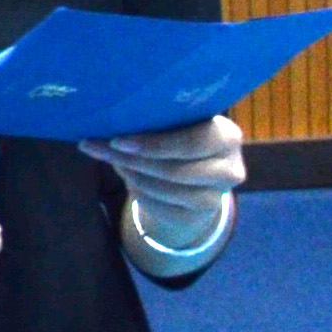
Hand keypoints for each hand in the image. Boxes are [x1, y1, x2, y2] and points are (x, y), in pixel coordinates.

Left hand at [81, 115, 244, 246]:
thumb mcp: (176, 121)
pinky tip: (128, 178)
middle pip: (175, 171)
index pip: (191, 143)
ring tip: (114, 160)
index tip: (117, 141)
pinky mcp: (202, 216)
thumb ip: (156, 117)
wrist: (197, 171)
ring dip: (133, 175)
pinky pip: (162, 208)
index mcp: (227, 136)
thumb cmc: (179, 134)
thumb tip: (110, 115)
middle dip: (133, 160)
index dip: (153, 144)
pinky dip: (139, 193)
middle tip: (100, 148)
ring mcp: (219, 197)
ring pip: (166, 191)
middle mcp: (230, 169)